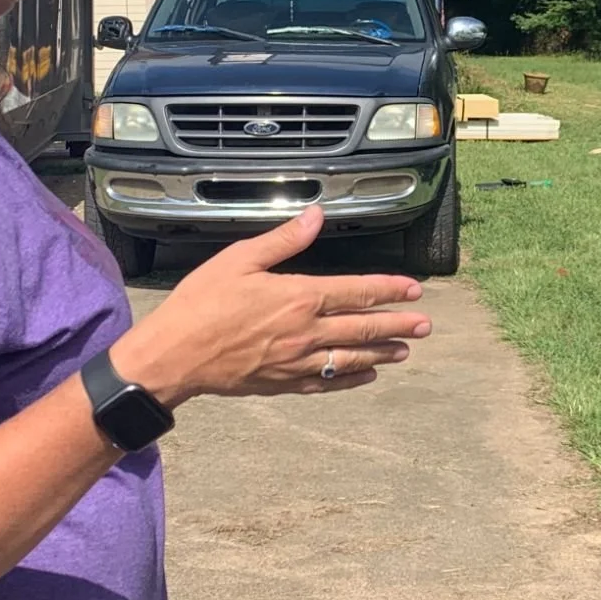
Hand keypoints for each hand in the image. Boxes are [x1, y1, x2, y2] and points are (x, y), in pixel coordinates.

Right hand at [110, 206, 428, 402]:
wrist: (175, 355)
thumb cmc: (202, 303)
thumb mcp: (240, 259)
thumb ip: (284, 239)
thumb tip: (316, 216)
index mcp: (299, 297)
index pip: (357, 292)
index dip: (389, 290)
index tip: (414, 290)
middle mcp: (306, 332)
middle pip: (364, 329)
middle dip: (398, 325)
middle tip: (425, 325)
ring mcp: (297, 361)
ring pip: (351, 359)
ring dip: (382, 353)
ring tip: (405, 351)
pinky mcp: (283, 383)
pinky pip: (327, 382)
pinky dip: (351, 379)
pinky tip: (367, 376)